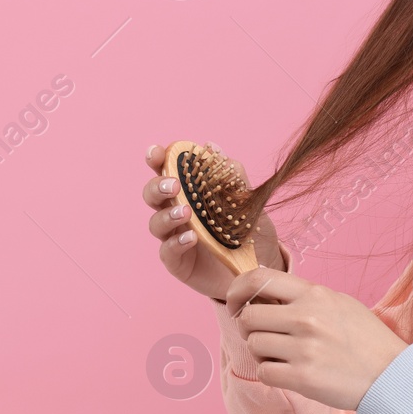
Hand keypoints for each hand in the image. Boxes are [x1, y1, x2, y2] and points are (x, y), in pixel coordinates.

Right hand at [143, 142, 283, 303]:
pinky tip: (192, 237)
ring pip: (155, 223)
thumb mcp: (247, 201)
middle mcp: (175, 213)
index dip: (158, 159)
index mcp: (189, 192)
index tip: (157, 153)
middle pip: (152, 195)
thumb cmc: (247, 230)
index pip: (167, 171)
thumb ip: (232, 176)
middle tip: (173, 185)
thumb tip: (212, 148)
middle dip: (157, 186)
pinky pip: (168, 251)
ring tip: (186, 212)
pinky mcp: (177, 262)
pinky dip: (177, 242)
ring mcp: (173, 238)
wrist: (260, 266)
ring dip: (167, 215)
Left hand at [224, 266, 410, 410]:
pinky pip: (264, 372)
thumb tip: (263, 293)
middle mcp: (307, 317)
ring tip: (285, 357)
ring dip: (262, 353)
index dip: (236, 290)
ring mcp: (305, 348)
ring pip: (253, 345)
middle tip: (265, 336)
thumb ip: (303, 296)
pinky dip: (271, 374)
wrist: (391, 375)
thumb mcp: (339, 303)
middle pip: (248, 317)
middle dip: (250, 329)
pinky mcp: (303, 378)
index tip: (235, 304)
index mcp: (315, 294)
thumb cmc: (365, 339)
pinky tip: (290, 373)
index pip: (258, 279)